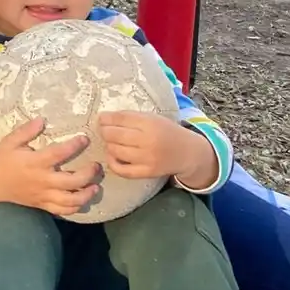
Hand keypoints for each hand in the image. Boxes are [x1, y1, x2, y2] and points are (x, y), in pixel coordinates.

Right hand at [0, 117, 100, 215]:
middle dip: (88, 174)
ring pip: (70, 200)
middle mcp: (42, 180)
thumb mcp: (10, 141)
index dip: (74, 146)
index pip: (58, 154)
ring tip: (95, 186)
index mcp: (34, 162)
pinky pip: (62, 211)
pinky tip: (83, 199)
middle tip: (96, 165)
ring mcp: (43, 195)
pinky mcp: (43, 205)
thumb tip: (42, 119)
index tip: (84, 138)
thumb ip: (26, 131)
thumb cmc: (3, 160)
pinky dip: (75, 208)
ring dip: (86, 194)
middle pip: (71, 181)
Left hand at [98, 111, 213, 185]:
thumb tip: (104, 118)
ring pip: (115, 150)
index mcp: (150, 123)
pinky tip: (113, 155)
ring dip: (108, 145)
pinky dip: (113, 162)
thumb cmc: (167, 132)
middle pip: (114, 134)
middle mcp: (148, 141)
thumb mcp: (153, 118)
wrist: (188, 153)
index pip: (121, 118)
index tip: (101, 118)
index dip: (106, 118)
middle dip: (104, 131)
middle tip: (103, 130)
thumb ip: (131, 118)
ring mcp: (147, 158)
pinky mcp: (147, 172)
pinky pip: (122, 170)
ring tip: (110, 141)